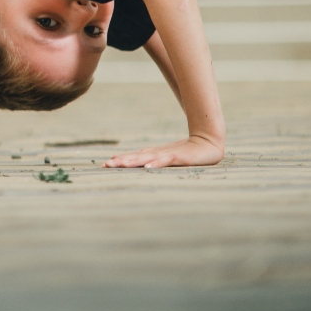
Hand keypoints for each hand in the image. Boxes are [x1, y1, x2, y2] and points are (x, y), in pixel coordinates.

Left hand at [103, 136, 222, 168]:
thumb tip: (121, 159)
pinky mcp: (179, 158)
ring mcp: (167, 155)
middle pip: (136, 157)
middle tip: (107, 165)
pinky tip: (148, 167)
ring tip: (121, 165)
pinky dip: (157, 164)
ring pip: (147, 158)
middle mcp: (157, 154)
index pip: (133, 157)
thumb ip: (146, 158)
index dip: (119, 161)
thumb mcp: (163, 157)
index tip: (104, 165)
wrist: (207, 142)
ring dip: (134, 161)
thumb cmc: (183, 151)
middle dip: (121, 161)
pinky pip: (166, 161)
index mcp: (153, 154)